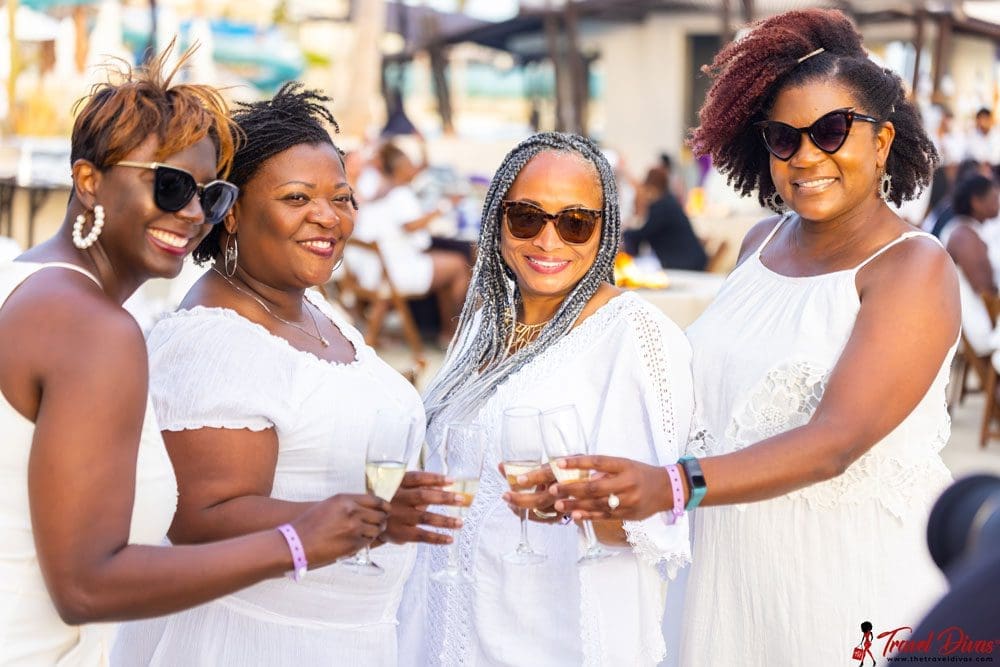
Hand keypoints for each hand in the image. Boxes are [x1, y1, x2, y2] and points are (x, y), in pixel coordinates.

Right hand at [292, 493, 389, 564]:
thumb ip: (348, 504)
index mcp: (345, 499)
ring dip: (375, 532)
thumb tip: (367, 508)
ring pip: (377, 530)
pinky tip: (358, 541)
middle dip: (381, 520)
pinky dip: (366, 542)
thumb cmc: (309, 524)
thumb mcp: (329, 505)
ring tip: (368, 533)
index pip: (376, 500)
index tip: (386, 509)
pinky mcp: (353, 544)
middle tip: (380, 523)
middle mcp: (352, 512)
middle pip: (380, 515)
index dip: (384, 506)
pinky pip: (368, 542)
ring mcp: (354, 528)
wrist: (296, 543)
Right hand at [375, 472, 463, 546]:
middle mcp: (398, 499)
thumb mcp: (398, 488)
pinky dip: (437, 538)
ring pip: (425, 518)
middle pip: (423, 496)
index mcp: (396, 484)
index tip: (451, 481)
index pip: (417, 478)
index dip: (434, 478)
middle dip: (444, 498)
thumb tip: (444, 487)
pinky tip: (450, 539)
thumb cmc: (389, 500)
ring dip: (445, 521)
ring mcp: (399, 517)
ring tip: (460, 522)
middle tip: (462, 499)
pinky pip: (422, 536)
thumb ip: (419, 487)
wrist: (367, 520)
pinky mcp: (401, 533)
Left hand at [499, 463, 561, 522]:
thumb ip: (524, 467)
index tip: (519, 480)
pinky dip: (534, 517)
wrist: (579, 481)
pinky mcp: (567, 513)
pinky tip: (523, 512)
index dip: (533, 477)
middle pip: (541, 499)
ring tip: (511, 506)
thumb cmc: (560, 472)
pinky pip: (549, 519)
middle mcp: (564, 488)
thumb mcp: (545, 466)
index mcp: (559, 471)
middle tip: (506, 496)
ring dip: (524, 510)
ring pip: (543, 512)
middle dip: (520, 500)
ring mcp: (566, 503)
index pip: (547, 474)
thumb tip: (500, 466)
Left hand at [549, 456, 674, 521]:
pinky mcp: (627, 515)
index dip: (578, 463)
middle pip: (595, 487)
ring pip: (597, 504)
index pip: (599, 462)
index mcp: (625, 466)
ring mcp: (627, 501)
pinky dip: (588, 515)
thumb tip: (581, 474)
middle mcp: (627, 483)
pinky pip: (604, 516)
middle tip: (554, 489)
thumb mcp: (626, 465)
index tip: (560, 463)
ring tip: (559, 504)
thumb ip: (605, 469)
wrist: (667, 490)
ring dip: (576, 505)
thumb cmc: (642, 474)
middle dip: (572, 489)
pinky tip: (575, 515)